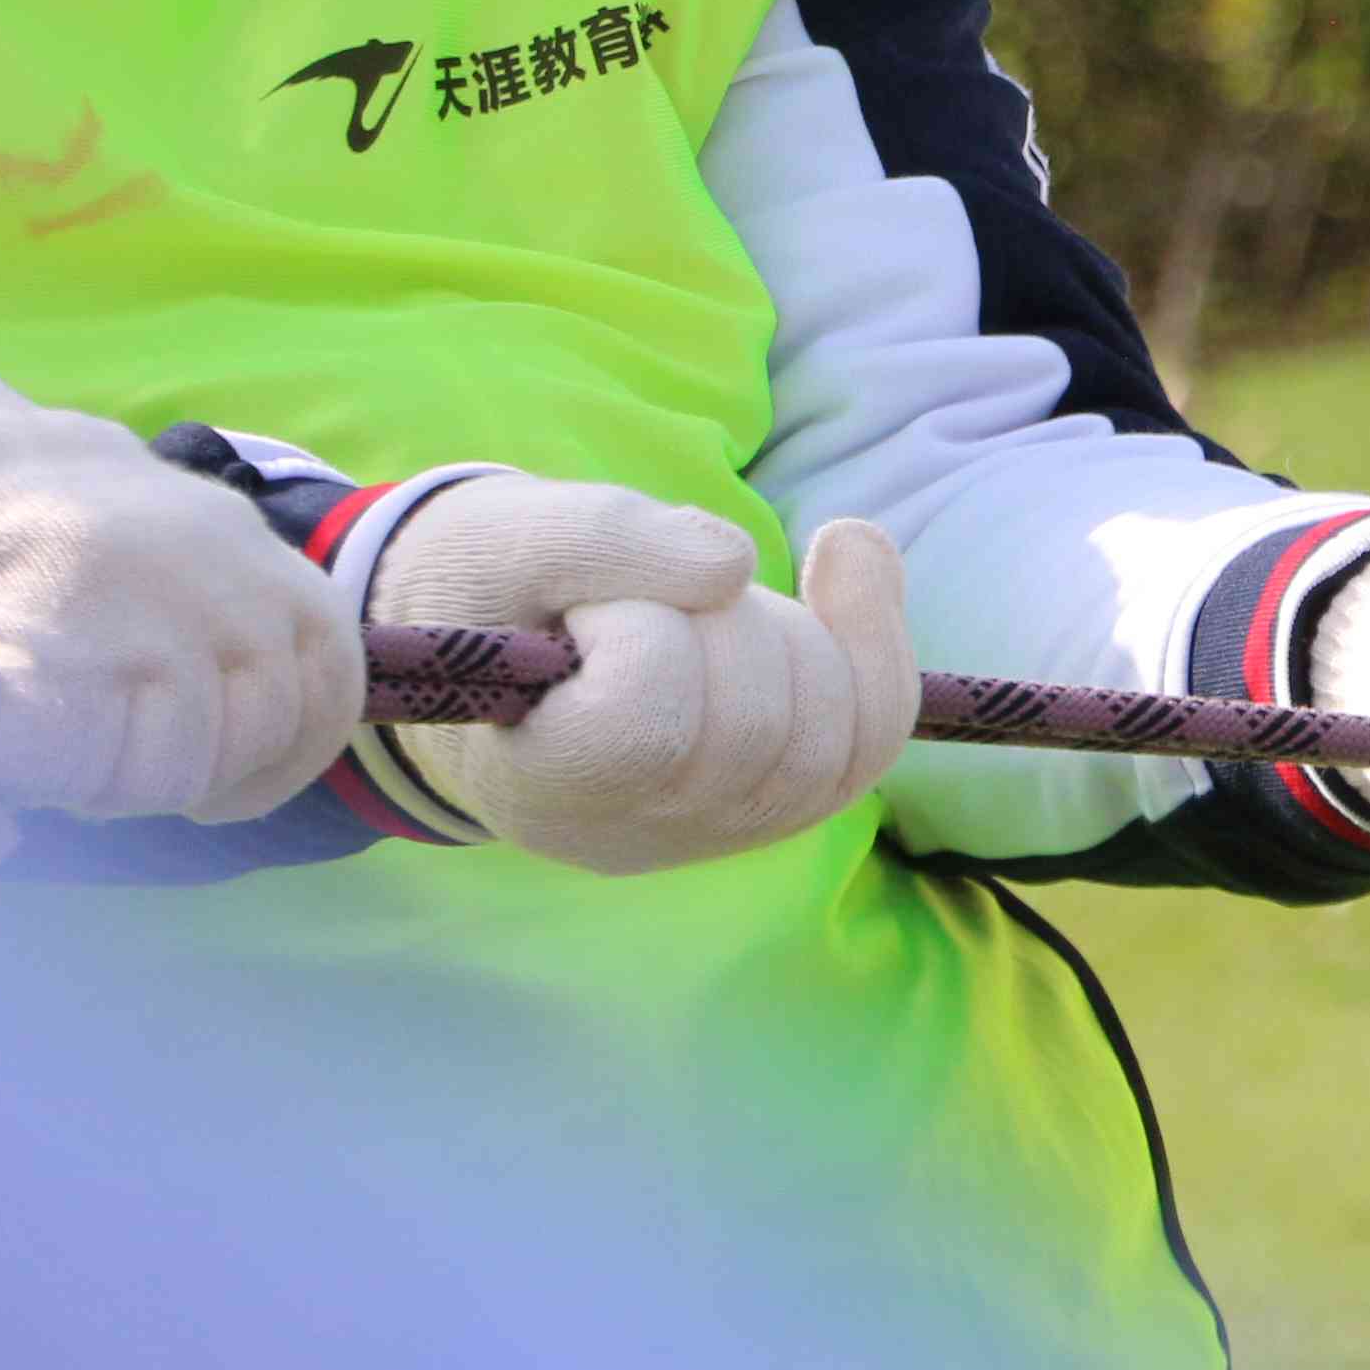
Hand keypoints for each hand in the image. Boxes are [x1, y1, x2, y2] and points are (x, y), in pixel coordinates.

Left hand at [0, 290, 361, 866]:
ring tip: (133, 760)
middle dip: (106, 782)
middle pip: (181, 755)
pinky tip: (228, 781)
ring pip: (272, 728)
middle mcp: (187, 566)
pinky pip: (335, 687)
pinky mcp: (293, 576)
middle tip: (55, 746)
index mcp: (69, 571)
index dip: (17, 768)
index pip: (74, 748)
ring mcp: (253, 565)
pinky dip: (294, 750)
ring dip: (198, 773)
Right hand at [372, 482, 915, 874]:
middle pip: (759, 726)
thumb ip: (604, 540)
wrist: (497, 628)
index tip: (590, 607)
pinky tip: (842, 553)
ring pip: (838, 732)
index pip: (644, 722)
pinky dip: (874, 633)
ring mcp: (719, 829)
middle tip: (649, 596)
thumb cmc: (494, 584)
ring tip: (709, 599)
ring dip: (795, 629)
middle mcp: (637, 833)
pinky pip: (875, 729)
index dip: (644, 629)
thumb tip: (735, 564)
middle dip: (726, 621)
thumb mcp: (511, 536)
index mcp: (539, 785)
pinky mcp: (782, 798)